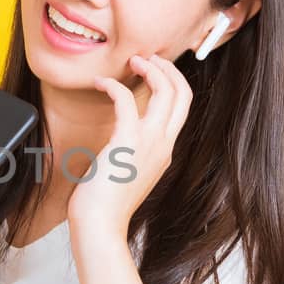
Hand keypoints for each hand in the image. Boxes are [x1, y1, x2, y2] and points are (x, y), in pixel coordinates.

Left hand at [67, 53, 193, 242]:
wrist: (100, 225)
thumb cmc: (106, 204)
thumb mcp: (127, 172)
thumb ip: (131, 152)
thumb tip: (119, 139)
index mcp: (165, 151)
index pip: (182, 108)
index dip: (173, 83)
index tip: (156, 70)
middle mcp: (164, 145)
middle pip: (183, 94)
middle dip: (169, 69)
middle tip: (147, 58)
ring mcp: (150, 143)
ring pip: (166, 91)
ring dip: (150, 69)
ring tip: (133, 62)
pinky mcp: (127, 141)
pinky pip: (126, 100)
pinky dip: (114, 85)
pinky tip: (101, 83)